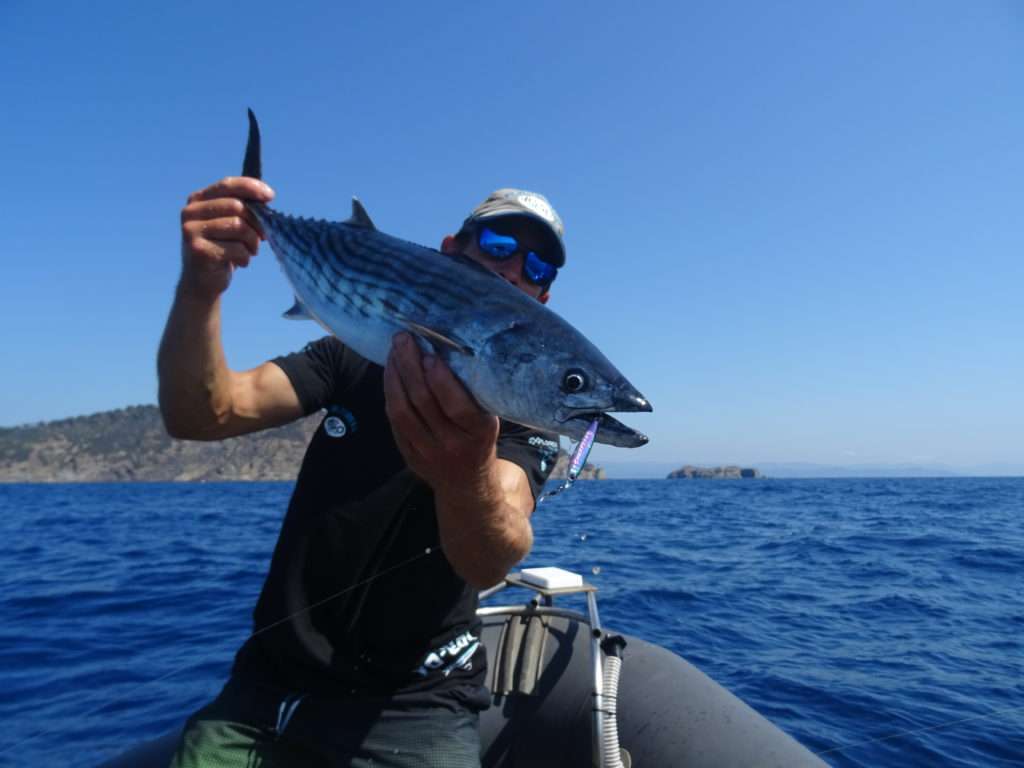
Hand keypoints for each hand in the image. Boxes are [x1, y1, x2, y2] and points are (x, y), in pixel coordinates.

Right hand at [179, 176, 274, 300]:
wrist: (202, 282)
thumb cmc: (222, 250)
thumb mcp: (230, 225)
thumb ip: (243, 209)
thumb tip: (267, 198)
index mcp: (197, 200)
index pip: (227, 184)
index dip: (251, 187)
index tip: (271, 196)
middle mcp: (190, 212)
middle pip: (237, 206)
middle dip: (257, 222)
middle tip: (263, 237)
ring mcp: (191, 231)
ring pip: (239, 226)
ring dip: (253, 242)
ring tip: (251, 251)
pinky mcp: (199, 250)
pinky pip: (236, 248)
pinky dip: (245, 257)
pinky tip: (240, 262)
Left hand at [383, 332, 499, 495]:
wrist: (467, 485)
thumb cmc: (478, 440)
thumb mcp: (487, 420)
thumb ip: (469, 394)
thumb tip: (444, 351)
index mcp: (477, 433)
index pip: (455, 405)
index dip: (440, 378)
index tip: (430, 354)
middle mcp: (451, 444)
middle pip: (422, 401)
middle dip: (410, 366)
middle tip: (404, 340)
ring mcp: (426, 452)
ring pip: (401, 410)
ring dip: (394, 376)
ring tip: (394, 351)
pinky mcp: (408, 455)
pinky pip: (393, 420)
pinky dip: (390, 392)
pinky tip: (391, 373)